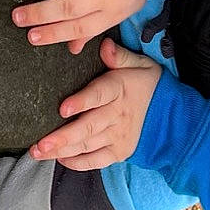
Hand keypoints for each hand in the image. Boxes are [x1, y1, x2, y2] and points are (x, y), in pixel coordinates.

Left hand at [28, 38, 160, 169]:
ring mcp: (118, 136)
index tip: (63, 109)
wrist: (171, 113)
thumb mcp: (140, 64)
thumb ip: (120, 56)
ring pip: (87, 145)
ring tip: (39, 152)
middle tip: (40, 144)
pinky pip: (96, 161)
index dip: (81, 102)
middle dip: (62, 137)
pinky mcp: (118, 152)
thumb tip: (105, 46)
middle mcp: (118, 115)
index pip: (99, 96)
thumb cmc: (146, 85)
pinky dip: (77, 163)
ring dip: (62, 150)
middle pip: (88, 127)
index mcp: (119, 90)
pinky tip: (59, 159)